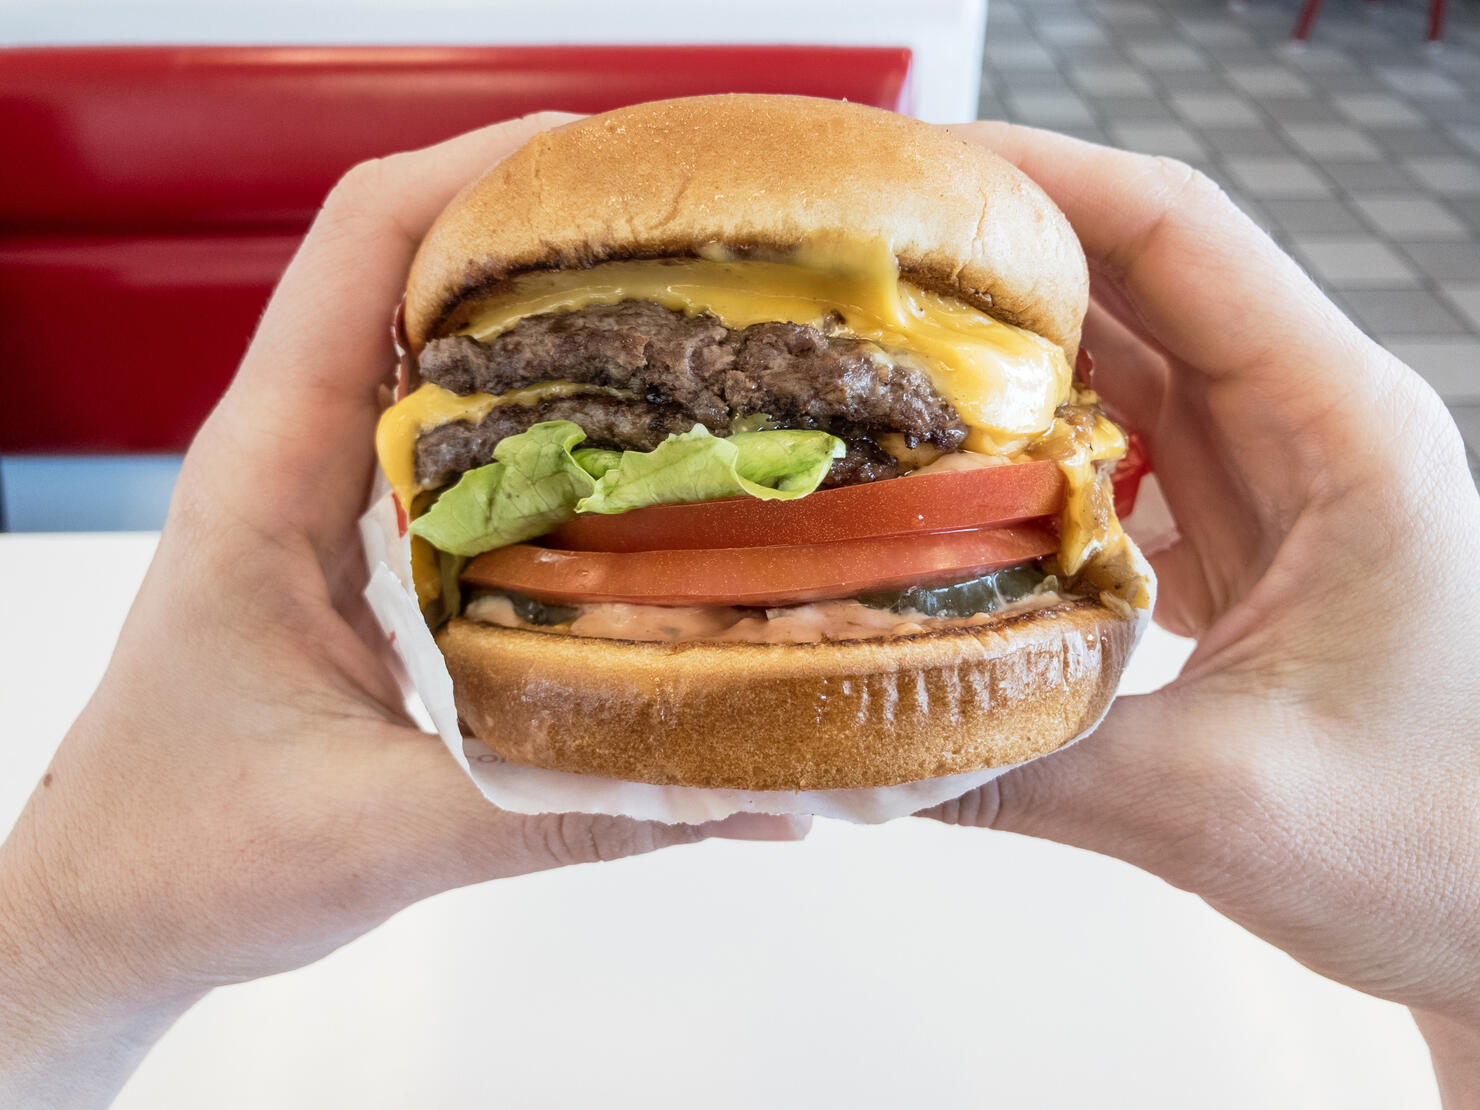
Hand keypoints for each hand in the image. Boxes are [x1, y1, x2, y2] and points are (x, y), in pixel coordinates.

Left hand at [0, 113, 805, 1108]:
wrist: (111, 906)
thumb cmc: (186, 857)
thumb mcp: (378, 834)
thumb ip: (565, 810)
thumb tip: (754, 789)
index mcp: (268, 475)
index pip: (360, 248)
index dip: (483, 171)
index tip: (615, 165)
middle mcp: (296, 456)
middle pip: (416, 267)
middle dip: (553, 230)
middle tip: (701, 248)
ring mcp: (327, 495)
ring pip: (441, 350)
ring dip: (556, 318)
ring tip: (697, 329)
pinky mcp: (362, 547)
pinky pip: (461, 440)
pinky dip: (548, 417)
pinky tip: (645, 457)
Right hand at [930, 123, 1479, 1101]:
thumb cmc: (1449, 854)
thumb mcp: (1230, 805)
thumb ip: (1030, 764)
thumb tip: (850, 745)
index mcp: (1343, 432)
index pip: (1182, 236)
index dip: (1046, 176)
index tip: (921, 169)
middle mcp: (1310, 432)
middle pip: (1137, 287)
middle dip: (996, 261)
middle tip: (855, 270)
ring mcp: (1275, 489)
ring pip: (1121, 375)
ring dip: (1005, 364)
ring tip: (876, 368)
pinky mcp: (1240, 549)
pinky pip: (1117, 465)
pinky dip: (1029, 463)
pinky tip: (949, 496)